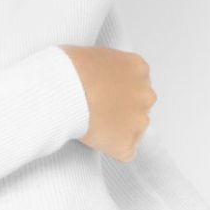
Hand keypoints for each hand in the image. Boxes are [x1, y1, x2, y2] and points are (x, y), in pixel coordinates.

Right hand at [59, 44, 156, 161]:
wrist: (63, 93)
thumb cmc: (69, 70)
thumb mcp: (92, 56)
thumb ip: (105, 69)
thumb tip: (96, 79)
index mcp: (137, 68)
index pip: (137, 84)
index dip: (118, 92)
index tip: (104, 96)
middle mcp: (145, 94)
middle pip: (139, 107)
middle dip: (122, 111)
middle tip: (99, 112)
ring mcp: (139, 120)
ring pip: (135, 131)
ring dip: (119, 131)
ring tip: (95, 127)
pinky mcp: (127, 143)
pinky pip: (126, 153)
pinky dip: (114, 150)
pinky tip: (98, 142)